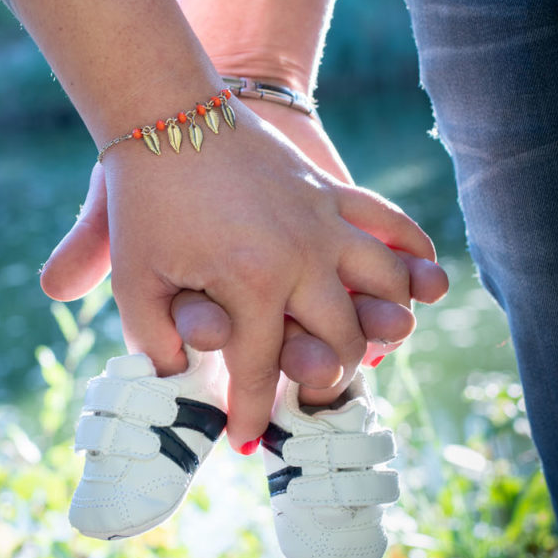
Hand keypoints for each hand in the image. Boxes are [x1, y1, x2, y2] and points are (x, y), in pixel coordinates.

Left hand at [43, 101, 440, 447]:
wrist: (165, 114)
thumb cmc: (144, 201)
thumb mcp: (135, 282)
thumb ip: (156, 345)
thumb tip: (183, 388)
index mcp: (253, 284)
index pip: (262, 371)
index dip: (252, 414)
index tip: (244, 443)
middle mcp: (303, 257)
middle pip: (341, 340)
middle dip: (325, 379)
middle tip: (307, 398)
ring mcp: (324, 221)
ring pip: (384, 288)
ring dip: (381, 324)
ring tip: (362, 345)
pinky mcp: (331, 191)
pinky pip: (390, 222)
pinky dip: (413, 250)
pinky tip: (421, 277)